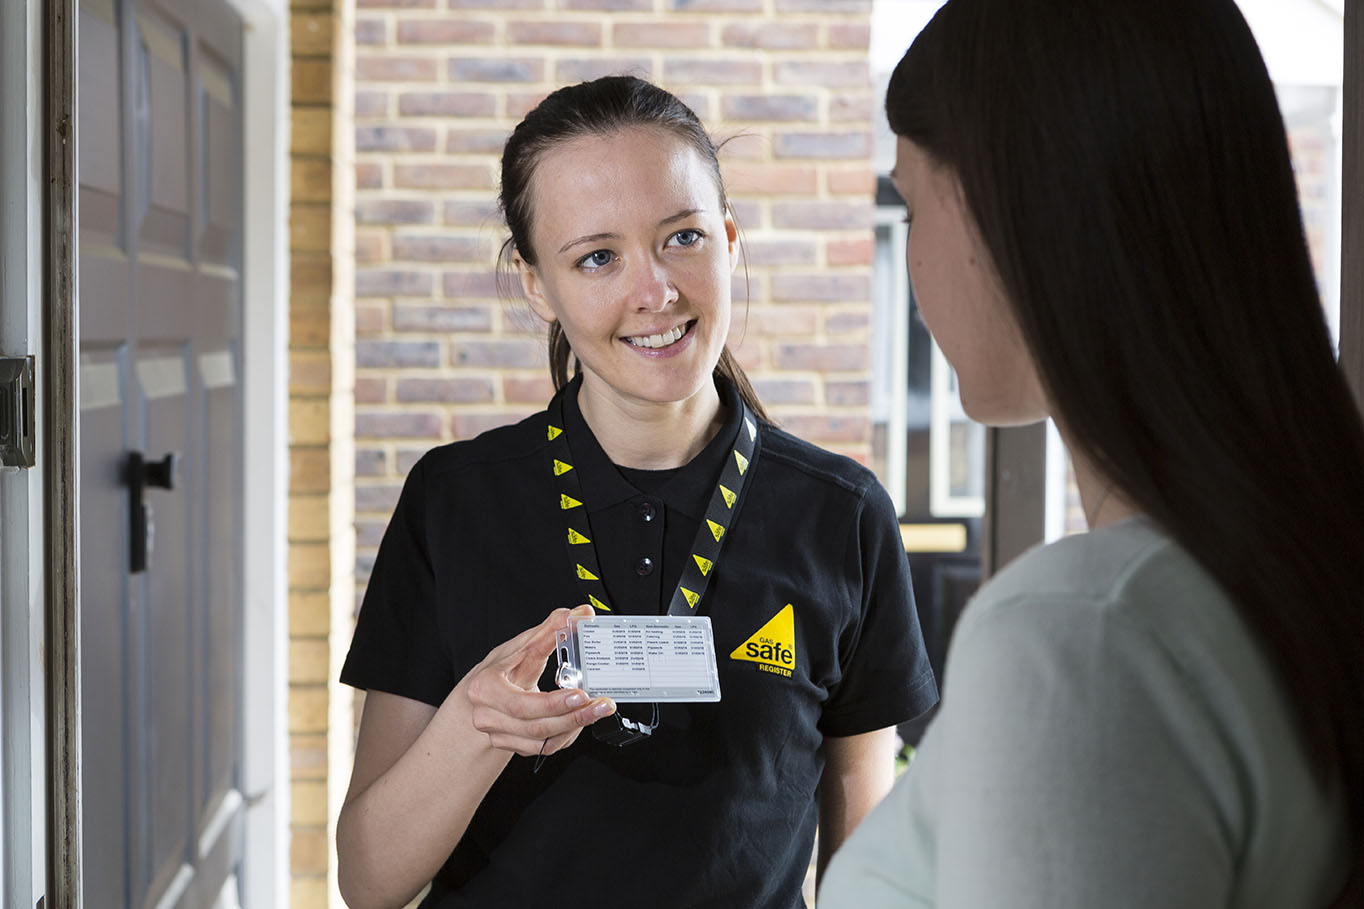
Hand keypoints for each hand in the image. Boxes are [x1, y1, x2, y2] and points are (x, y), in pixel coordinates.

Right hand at [463, 604, 615, 755]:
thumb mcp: (522, 645)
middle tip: (600, 705)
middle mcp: (487, 717)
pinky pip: (544, 748)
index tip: (581, 694)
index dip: (553, 704)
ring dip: (573, 727)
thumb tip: (579, 615)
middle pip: (536, 727)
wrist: (481, 693)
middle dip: (574, 717)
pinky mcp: (512, 746)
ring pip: (542, 741)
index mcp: (485, 689)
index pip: (521, 704)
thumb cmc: (501, 669)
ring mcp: (498, 735)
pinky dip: (565, 736)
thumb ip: (551, 630)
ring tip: (596, 710)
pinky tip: (579, 720)